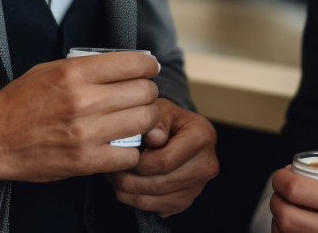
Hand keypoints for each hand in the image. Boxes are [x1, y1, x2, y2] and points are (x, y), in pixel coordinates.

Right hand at [0, 51, 160, 183]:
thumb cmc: (20, 102)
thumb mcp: (49, 69)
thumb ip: (86, 66)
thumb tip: (123, 64)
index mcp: (75, 73)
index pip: (133, 64)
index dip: (148, 66)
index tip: (149, 70)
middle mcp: (84, 101)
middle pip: (145, 92)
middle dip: (148, 92)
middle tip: (141, 96)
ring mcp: (86, 133)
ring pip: (144, 122)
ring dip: (145, 120)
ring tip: (135, 119)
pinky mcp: (86, 161)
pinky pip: (130, 155)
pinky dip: (131, 150)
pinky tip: (120, 144)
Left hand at [107, 97, 218, 216]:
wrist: (177, 131)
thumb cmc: (165, 119)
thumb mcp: (158, 110)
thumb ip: (154, 121)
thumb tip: (154, 137)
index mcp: (202, 135)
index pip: (165, 160)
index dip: (138, 162)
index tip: (122, 156)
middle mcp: (207, 163)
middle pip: (161, 184)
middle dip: (130, 180)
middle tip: (111, 171)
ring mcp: (199, 185)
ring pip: (156, 199)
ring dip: (129, 192)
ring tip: (115, 178)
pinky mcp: (188, 199)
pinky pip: (158, 208)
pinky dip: (137, 200)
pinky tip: (128, 186)